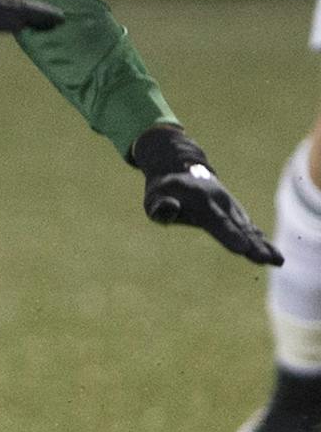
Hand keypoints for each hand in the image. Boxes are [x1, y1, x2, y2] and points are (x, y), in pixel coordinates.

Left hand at [128, 124, 282, 265]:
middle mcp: (221, 203)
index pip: (216, 221)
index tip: (242, 248)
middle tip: (266, 259)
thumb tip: (170, 208)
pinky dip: (263, 242)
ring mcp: (231, 208)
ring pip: (248, 229)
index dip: (229, 234)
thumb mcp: (153, 198)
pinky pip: (251, 229)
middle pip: (238, 227)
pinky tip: (276, 257)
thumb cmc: (163, 192)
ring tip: (277, 261)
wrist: (180, 170)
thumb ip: (160, 206)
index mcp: (200, 200)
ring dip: (262, 245)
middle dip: (252, 244)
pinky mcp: (236, 215)